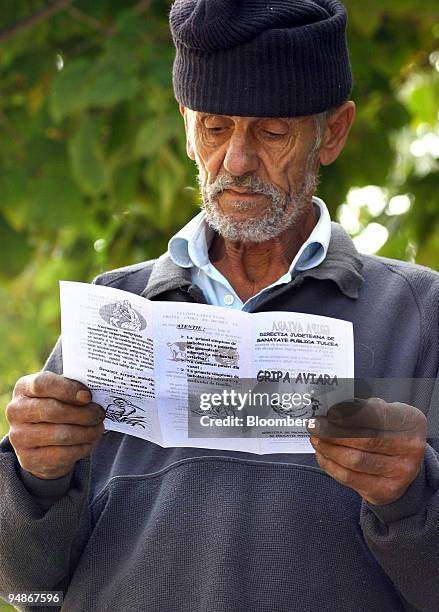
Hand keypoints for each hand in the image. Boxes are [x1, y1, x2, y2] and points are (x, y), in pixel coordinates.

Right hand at [6, 371, 105, 479]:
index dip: (68, 389)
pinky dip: (82, 447)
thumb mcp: (59, 393)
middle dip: (83, 413)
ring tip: (98, 428)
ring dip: (87, 432)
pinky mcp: (28, 459)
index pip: (42, 384)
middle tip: (100, 414)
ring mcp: (19, 437)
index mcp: (23, 388)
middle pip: (53, 411)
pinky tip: (90, 442)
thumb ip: (72, 389)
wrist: (40, 442)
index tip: (88, 396)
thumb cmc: (55, 408)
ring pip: (61, 434)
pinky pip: (63, 454)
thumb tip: (89, 397)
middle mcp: (16, 412)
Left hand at [307, 398, 426, 504]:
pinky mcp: (384, 491)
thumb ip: (361, 409)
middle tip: (315, 426)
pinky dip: (330, 465)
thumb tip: (331, 411)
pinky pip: (350, 478)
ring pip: (355, 460)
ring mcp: (400, 473)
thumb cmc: (387, 432)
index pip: (377, 416)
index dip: (349, 416)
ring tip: (316, 439)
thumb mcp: (382, 413)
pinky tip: (322, 455)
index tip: (328, 414)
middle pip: (365, 440)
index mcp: (410, 422)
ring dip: (329, 449)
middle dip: (334, 432)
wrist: (403, 464)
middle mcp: (410, 449)